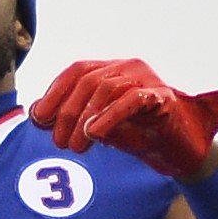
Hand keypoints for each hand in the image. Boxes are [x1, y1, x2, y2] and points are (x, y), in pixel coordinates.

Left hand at [28, 59, 217, 179]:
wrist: (180, 151)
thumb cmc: (139, 136)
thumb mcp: (100, 128)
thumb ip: (72, 118)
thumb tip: (37, 114)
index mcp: (112, 69)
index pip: (76, 71)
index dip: (54, 93)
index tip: (40, 120)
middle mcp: (128, 67)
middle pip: (87, 80)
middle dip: (66, 113)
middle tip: (61, 144)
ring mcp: (147, 79)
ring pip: (106, 88)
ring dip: (84, 119)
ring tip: (77, 147)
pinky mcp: (163, 97)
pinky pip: (132, 100)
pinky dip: (109, 116)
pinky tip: (94, 133)